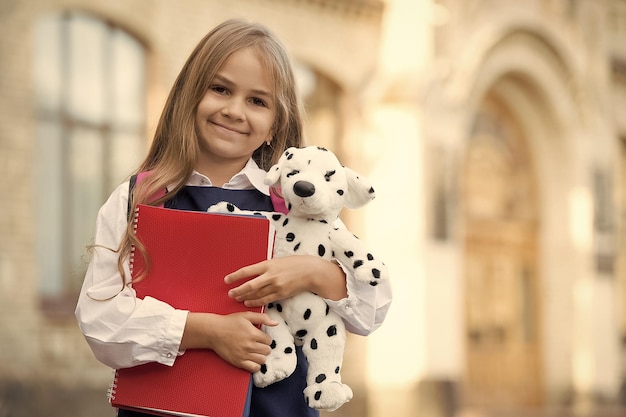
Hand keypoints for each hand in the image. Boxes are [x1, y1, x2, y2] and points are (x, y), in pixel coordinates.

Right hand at [181, 311, 276, 371]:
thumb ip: (262, 318)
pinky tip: (252, 359)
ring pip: (262, 360)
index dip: (265, 338)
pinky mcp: (238, 362)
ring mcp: (244, 355)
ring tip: (255, 351)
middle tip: (257, 344)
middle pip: (267, 351)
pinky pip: (254, 368)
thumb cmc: (230, 322)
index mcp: (253, 333)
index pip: (269, 340)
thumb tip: (276, 323)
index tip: (259, 337)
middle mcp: (250, 345)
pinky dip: (255, 365)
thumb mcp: (246, 316)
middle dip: (264, 347)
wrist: (214, 331)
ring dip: (261, 356)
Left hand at [225, 255, 347, 306]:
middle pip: (249, 286)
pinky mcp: (281, 294)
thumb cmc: (295, 263)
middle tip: (230, 294)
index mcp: (268, 264)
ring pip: (256, 295)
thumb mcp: (278, 261)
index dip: (235, 276)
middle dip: (238, 290)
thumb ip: (266, 267)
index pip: (247, 271)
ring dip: (245, 298)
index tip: (227, 279)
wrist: (311, 271)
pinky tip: (249, 303)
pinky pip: (265, 300)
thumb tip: (254, 272)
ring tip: (237, 299)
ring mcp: (276, 286)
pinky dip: (255, 302)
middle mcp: (270, 276)